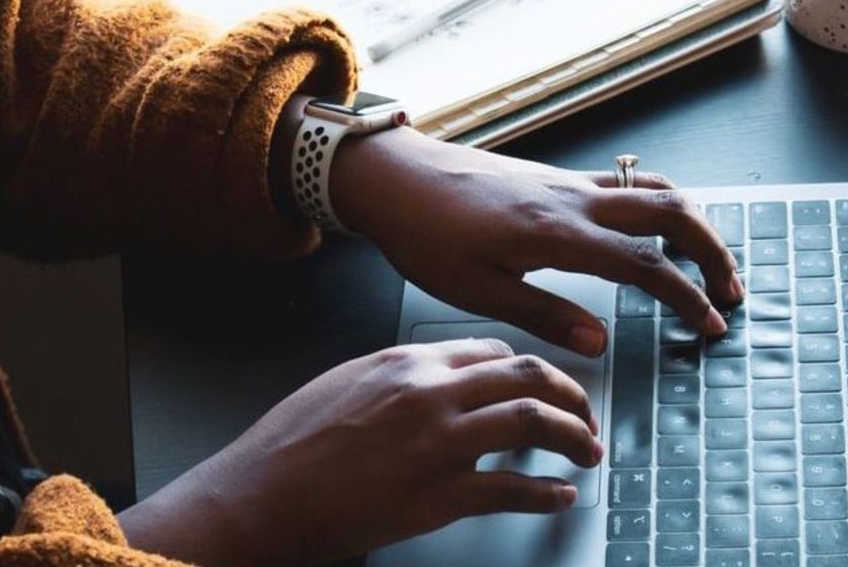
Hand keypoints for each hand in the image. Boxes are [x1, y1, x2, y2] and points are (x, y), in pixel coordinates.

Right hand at [119, 339, 600, 565]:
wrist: (259, 494)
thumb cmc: (290, 443)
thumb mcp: (345, 383)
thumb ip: (399, 377)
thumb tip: (440, 382)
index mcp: (407, 361)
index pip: (492, 351)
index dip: (530, 368)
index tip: (544, 385)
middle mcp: (430, 392)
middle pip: (527, 376)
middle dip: (571, 394)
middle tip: (585, 415)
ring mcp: (438, 443)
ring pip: (533, 422)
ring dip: (574, 437)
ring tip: (588, 452)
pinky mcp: (438, 495)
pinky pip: (512, 488)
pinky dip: (546, 494)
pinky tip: (559, 496)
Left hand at [332, 128, 743, 356]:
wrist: (395, 177)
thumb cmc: (425, 234)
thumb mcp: (477, 291)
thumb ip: (544, 315)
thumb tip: (601, 343)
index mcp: (557, 233)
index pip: (645, 264)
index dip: (686, 296)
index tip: (710, 324)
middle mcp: (573, 198)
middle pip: (670, 211)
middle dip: (712, 250)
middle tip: (730, 290)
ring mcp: (567, 182)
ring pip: (653, 189)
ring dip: (691, 222)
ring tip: (706, 259)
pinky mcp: (555, 177)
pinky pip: (625, 182)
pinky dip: (658, 203)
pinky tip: (654, 228)